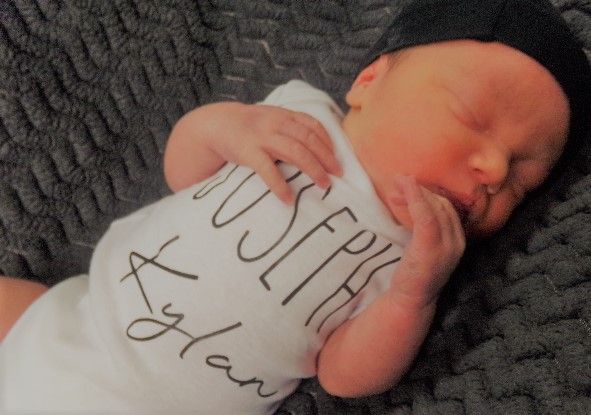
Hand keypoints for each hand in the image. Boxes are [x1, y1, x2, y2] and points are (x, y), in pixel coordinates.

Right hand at [203, 102, 342, 202]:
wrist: (216, 124)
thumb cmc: (249, 126)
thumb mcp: (271, 119)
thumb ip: (291, 127)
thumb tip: (318, 147)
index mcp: (284, 115)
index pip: (313, 126)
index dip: (328, 142)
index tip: (338, 157)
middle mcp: (276, 123)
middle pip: (308, 140)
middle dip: (326, 158)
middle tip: (338, 175)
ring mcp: (262, 137)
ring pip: (295, 152)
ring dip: (313, 169)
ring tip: (323, 185)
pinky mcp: (248, 152)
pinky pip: (268, 170)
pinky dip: (280, 185)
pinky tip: (288, 199)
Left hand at [386, 176, 465, 309]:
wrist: (411, 299)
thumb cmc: (414, 270)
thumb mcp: (424, 245)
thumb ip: (424, 225)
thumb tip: (410, 198)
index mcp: (457, 239)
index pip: (447, 207)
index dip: (428, 192)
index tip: (408, 185)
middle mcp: (457, 241)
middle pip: (442, 204)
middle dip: (420, 190)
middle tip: (397, 183)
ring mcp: (446, 246)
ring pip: (435, 207)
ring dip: (415, 191)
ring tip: (396, 184)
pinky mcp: (430, 249)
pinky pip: (426, 217)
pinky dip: (415, 199)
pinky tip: (404, 190)